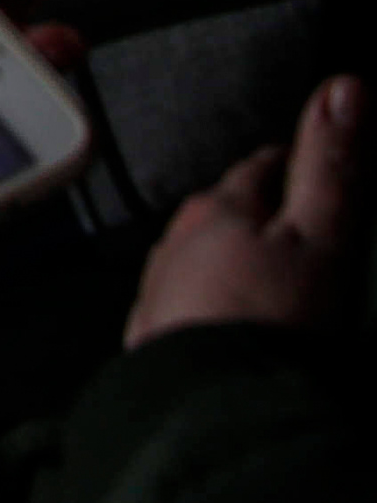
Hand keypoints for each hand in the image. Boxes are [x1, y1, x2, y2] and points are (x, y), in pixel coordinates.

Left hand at [126, 75, 362, 346]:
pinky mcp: (157, 340)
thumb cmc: (260, 327)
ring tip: (270, 278)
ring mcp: (161, 292)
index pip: (264, 166)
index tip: (316, 162)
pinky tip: (233, 327)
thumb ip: (331, 167)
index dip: (297, 161)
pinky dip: (215, 307)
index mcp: (219, 209)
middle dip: (262, 212)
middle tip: (299, 221)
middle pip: (228, 212)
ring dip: (234, 261)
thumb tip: (345, 88)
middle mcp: (177, 243)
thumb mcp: (318, 240)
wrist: (207, 413)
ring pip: (203, 259)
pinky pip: (189, 308)